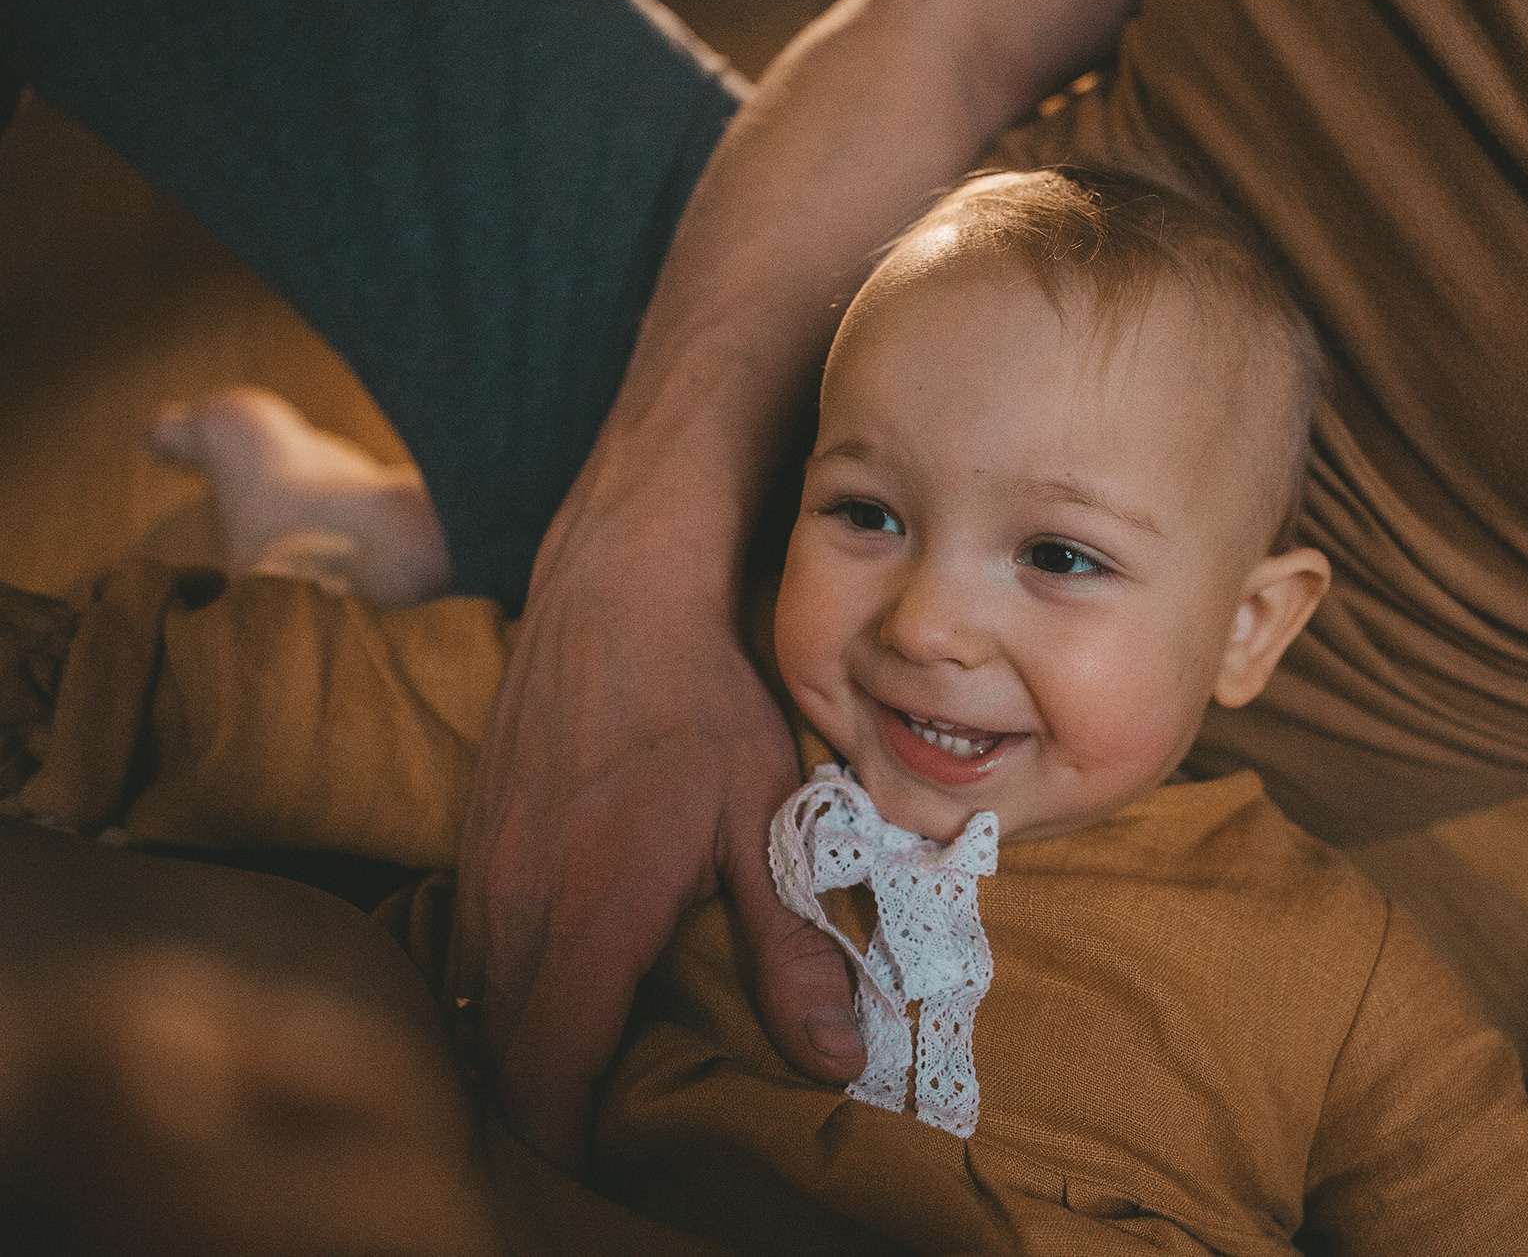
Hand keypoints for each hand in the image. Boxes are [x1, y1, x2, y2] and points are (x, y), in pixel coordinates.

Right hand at [452, 487, 863, 1170]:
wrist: (621, 586)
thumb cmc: (705, 699)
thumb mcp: (770, 821)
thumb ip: (791, 949)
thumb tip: (832, 1063)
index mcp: (587, 916)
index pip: (546, 1081)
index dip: (577, 1148)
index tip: (629, 1169)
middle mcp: (512, 905)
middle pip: (498, 1063)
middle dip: (548, 1116)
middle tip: (623, 1136)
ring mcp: (480, 870)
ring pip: (473, 1013)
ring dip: (522, 1058)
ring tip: (595, 1076)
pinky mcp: (473, 840)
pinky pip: (466, 956)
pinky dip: (503, 999)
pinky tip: (565, 992)